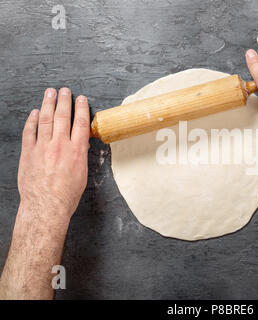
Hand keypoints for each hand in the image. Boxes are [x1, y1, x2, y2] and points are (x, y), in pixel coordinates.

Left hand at [18, 88, 89, 219]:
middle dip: (64, 101)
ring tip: (50, 93)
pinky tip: (35, 112)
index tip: (82, 99)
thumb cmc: (67, 194)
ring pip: (46, 120)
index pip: (80, 123)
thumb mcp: (81, 174)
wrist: (47, 205)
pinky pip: (30, 131)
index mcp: (76, 151)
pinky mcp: (29, 152)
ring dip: (48, 104)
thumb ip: (80, 155)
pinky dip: (32, 120)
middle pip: (63, 117)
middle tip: (64, 90)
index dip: (81, 108)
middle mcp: (60, 145)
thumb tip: (81, 143)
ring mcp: (43, 147)